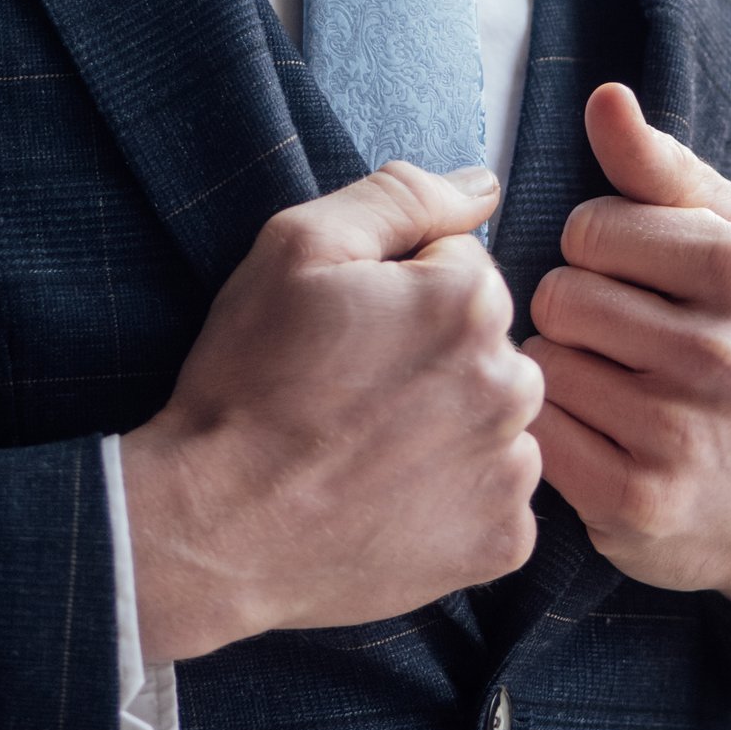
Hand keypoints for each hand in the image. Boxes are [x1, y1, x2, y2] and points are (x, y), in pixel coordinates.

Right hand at [118, 164, 544, 662]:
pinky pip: (492, 497)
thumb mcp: (297, 250)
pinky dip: (451, 497)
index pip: (458, 264)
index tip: (345, 330)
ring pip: (492, 419)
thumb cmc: (249, 384)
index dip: (395, 289)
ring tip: (365, 449)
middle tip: (349, 391)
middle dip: (429, 354)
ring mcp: (511, 471)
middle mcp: (512, 384)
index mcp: (469, 302)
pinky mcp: (501, 543)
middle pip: (484, 343)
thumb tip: (482, 186)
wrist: (218, 529)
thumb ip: (400, 198)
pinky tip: (388, 499)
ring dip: (446, 424)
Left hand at [528, 83, 730, 610]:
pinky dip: (557, 431)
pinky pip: (538, 432)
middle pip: (558, 294)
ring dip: (565, 372)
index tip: (639, 283)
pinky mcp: (635, 502)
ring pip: (542, 363)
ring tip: (618, 389)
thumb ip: (666, 171)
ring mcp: (677, 436)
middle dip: (580, 312)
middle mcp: (721, 357)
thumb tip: (604, 99)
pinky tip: (602, 436)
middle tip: (628, 343)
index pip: (590, 228)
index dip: (601, 253)